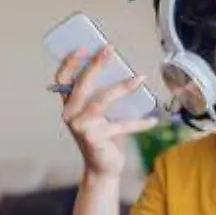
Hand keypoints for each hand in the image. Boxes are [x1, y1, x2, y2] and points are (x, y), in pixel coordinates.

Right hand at [55, 46, 158, 177]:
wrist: (103, 167)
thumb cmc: (105, 135)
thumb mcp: (102, 112)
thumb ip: (104, 94)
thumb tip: (123, 69)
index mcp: (70, 104)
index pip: (63, 79)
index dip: (70, 62)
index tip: (84, 48)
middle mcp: (70, 114)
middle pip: (82, 84)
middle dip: (96, 64)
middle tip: (110, 49)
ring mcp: (80, 127)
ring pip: (101, 101)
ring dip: (122, 87)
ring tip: (141, 78)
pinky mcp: (94, 139)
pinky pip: (121, 125)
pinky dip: (139, 122)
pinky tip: (153, 120)